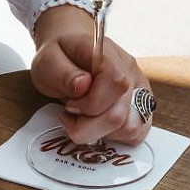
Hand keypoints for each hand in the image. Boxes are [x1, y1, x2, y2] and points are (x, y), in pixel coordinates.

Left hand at [31, 5, 152, 145]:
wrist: (67, 52)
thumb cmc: (58, 57)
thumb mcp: (48, 61)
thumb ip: (64, 73)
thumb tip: (84, 85)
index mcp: (108, 55)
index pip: (115, 84)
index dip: (90, 104)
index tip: (70, 105)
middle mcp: (130, 71)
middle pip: (119, 115)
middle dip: (88, 125)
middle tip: (71, 113)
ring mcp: (139, 89)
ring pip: (129, 128)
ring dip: (100, 132)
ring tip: (83, 118)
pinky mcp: (142, 106)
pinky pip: (137, 133)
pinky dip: (114, 136)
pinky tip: (97, 124)